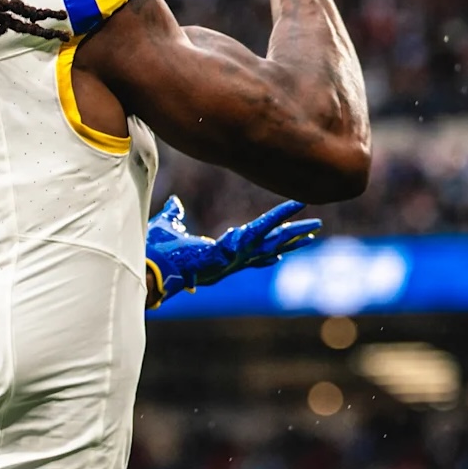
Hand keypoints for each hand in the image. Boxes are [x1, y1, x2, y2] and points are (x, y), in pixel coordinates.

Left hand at [144, 196, 321, 306]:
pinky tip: (298, 211)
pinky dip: (279, 218)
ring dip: (293, 233)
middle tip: (311, 234)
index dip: (267, 251)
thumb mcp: (168, 227)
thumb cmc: (157, 251)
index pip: (250, 253)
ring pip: (271, 242)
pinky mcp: (236, 247)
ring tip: (314, 227)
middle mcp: (232, 260)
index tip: (282, 252)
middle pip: (269, 249)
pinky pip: (263, 229)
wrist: (153, 265)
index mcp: (219, 257)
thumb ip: (174, 215)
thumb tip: (175, 203)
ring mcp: (236, 256)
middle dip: (290, 241)